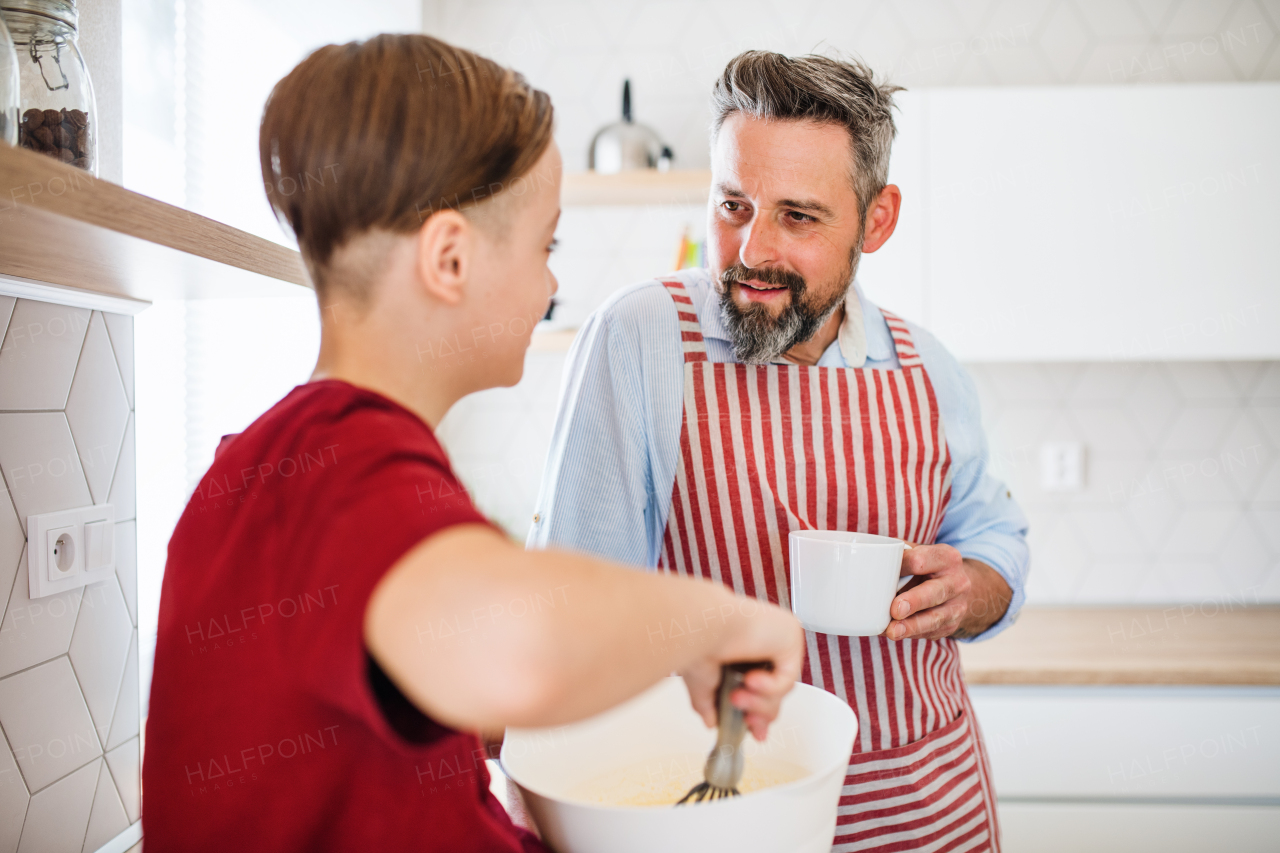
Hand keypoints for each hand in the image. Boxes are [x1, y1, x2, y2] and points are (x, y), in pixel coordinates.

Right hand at [680, 599, 803, 741]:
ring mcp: (777, 637)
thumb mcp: (701, 683)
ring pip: (781, 688)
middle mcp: (762, 641)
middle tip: (747, 723)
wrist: (698, 626)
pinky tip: (751, 681)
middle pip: (775, 691)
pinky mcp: (789, 635)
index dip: (759, 711)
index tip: (754, 731)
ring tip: (736, 697)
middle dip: (760, 712)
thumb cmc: (694, 642)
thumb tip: (711, 722)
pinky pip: (788, 677)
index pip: (761, 685)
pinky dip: (769, 687)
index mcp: (742, 647)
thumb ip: (709, 703)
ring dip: (759, 702)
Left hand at [882, 545, 1010, 640]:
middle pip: (934, 591)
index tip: (882, 573)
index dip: (900, 567)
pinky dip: (911, 634)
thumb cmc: (928, 567)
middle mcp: (957, 582)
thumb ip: (898, 555)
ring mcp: (957, 606)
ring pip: (935, 618)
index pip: (921, 561)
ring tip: (893, 631)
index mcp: (946, 557)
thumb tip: (866, 559)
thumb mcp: (919, 553)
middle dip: (914, 601)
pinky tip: (895, 633)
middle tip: (895, 610)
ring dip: (912, 626)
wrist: (956, 587)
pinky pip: (931, 632)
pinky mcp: (951, 625)